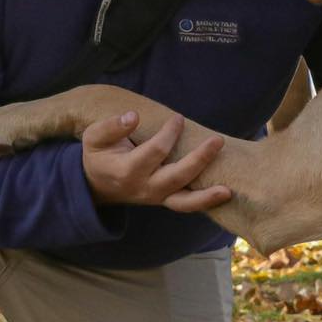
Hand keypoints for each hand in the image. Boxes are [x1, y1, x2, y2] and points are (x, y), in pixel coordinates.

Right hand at [80, 110, 230, 212]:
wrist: (97, 185)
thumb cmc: (99, 155)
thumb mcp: (93, 137)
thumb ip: (111, 126)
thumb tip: (133, 116)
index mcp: (126, 171)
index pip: (155, 151)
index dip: (170, 134)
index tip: (178, 118)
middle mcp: (143, 188)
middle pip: (176, 177)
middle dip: (198, 160)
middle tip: (218, 141)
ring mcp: (155, 198)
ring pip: (184, 202)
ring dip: (206, 196)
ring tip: (227, 190)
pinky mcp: (164, 201)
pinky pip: (186, 206)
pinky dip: (205, 202)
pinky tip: (224, 193)